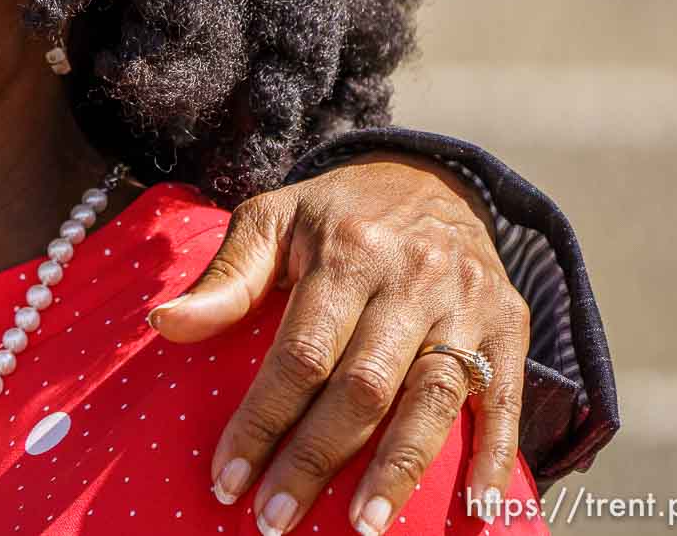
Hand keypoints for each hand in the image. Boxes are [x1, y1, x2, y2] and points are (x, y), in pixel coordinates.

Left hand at [147, 154, 528, 535]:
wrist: (432, 176)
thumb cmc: (337, 213)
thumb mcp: (273, 219)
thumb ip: (226, 276)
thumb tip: (165, 323)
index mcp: (347, 253)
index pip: (299, 353)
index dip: (262, 421)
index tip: (227, 479)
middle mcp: (411, 279)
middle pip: (363, 387)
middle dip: (315, 460)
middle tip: (273, 520)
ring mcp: (467, 304)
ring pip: (434, 398)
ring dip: (399, 471)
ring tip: (363, 529)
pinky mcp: (511, 325)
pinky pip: (506, 399)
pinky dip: (495, 459)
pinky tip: (474, 512)